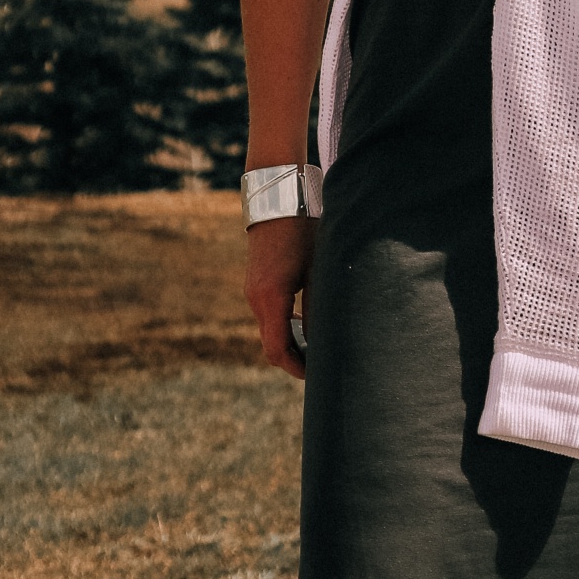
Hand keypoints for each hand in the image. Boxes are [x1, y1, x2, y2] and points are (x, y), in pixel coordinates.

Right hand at [244, 214, 314, 378]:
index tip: (316, 377)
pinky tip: (305, 324)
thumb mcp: (318, 270)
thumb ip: (318, 306)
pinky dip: (284, 328)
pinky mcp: (256, 286)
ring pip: (269, 331)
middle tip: (321, 367)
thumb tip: (326, 339)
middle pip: (271, 345)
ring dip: (290, 344)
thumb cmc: (303, 232)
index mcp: (271, 298)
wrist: (279, 202)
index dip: (296, 368)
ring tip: (317, 348)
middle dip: (294, 360)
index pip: (277, 350)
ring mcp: (253, 292)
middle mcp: (256, 299)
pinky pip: (268, 317)